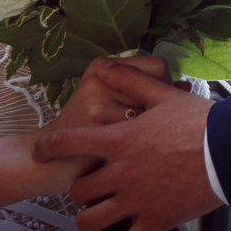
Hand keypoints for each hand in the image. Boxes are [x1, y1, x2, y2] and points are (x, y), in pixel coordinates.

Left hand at [31, 58, 221, 230]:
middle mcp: (119, 173)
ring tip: (97, 215)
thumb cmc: (200, 121)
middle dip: (80, 188)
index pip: (68, 143)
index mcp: (119, 141)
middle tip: (92, 186)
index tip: (39, 151)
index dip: (49, 147)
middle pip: (78, 190)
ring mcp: (134, 201)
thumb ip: (130, 80)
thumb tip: (103, 66)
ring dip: (89, 218)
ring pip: (90, 220)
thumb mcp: (164, 95)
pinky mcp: (153, 222)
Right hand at [33, 57, 172, 190]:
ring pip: (150, 115)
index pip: (157, 68)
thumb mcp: (107, 103)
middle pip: (157, 90)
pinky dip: (141, 150)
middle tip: (151, 131)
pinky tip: (130, 158)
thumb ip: (142, 90)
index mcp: (101, 67)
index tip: (157, 109)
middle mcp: (99, 78)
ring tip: (138, 146)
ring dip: (151, 135)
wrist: (44, 164)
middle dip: (160, 114)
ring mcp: (97, 101)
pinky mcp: (95, 127)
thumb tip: (186, 86)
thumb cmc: (86, 135)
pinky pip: (136, 136)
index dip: (165, 91)